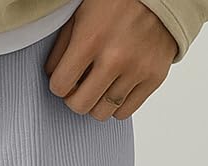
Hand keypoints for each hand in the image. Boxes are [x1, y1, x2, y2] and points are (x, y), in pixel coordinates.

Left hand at [45, 0, 177, 118]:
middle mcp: (115, 58)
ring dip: (96, 103)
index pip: (60, 86)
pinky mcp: (154, 77)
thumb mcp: (82, 14)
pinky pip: (125, 112)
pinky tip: (115, 87)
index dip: (58, 84)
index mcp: (92, 39)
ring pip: (103, 113)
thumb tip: (53, 75)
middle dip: (74, 99)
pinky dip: (116, 105)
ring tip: (99, 85)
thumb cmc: (118, 0)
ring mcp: (137, 69)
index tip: (64, 79)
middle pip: (80, 105)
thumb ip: (63, 46)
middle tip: (79, 87)